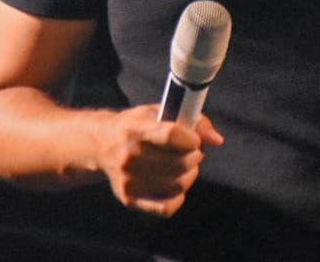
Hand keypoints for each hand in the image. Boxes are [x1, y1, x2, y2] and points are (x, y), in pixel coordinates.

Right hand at [98, 104, 222, 216]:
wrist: (102, 145)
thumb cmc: (138, 126)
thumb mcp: (159, 112)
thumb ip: (192, 121)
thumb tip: (217, 140)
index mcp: (135, 129)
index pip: (170, 136)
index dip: (190, 139)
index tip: (193, 139)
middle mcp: (129, 156)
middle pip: (177, 164)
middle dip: (194, 158)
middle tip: (193, 153)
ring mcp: (128, 180)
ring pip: (175, 186)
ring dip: (190, 176)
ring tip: (187, 166)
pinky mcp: (129, 198)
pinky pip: (165, 208)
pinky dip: (178, 197)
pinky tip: (176, 183)